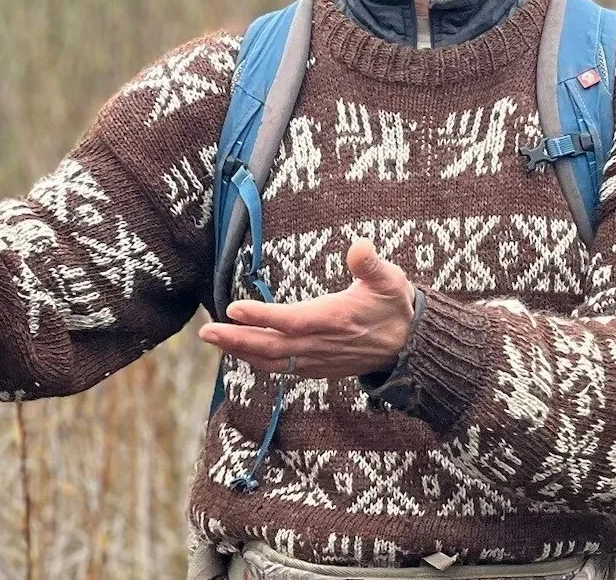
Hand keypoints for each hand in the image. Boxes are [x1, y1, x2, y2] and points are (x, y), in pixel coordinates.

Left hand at [198, 238, 415, 378]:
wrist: (410, 345)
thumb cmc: (395, 305)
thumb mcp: (391, 279)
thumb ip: (372, 264)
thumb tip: (360, 245)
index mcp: (336, 319)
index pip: (292, 320)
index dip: (262, 316)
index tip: (233, 309)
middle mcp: (323, 344)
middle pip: (272, 347)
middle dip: (237, 339)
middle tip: (206, 331)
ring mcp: (319, 359)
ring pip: (273, 361)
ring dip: (241, 351)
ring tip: (215, 341)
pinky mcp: (319, 367)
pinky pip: (283, 370)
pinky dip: (258, 362)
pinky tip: (243, 354)